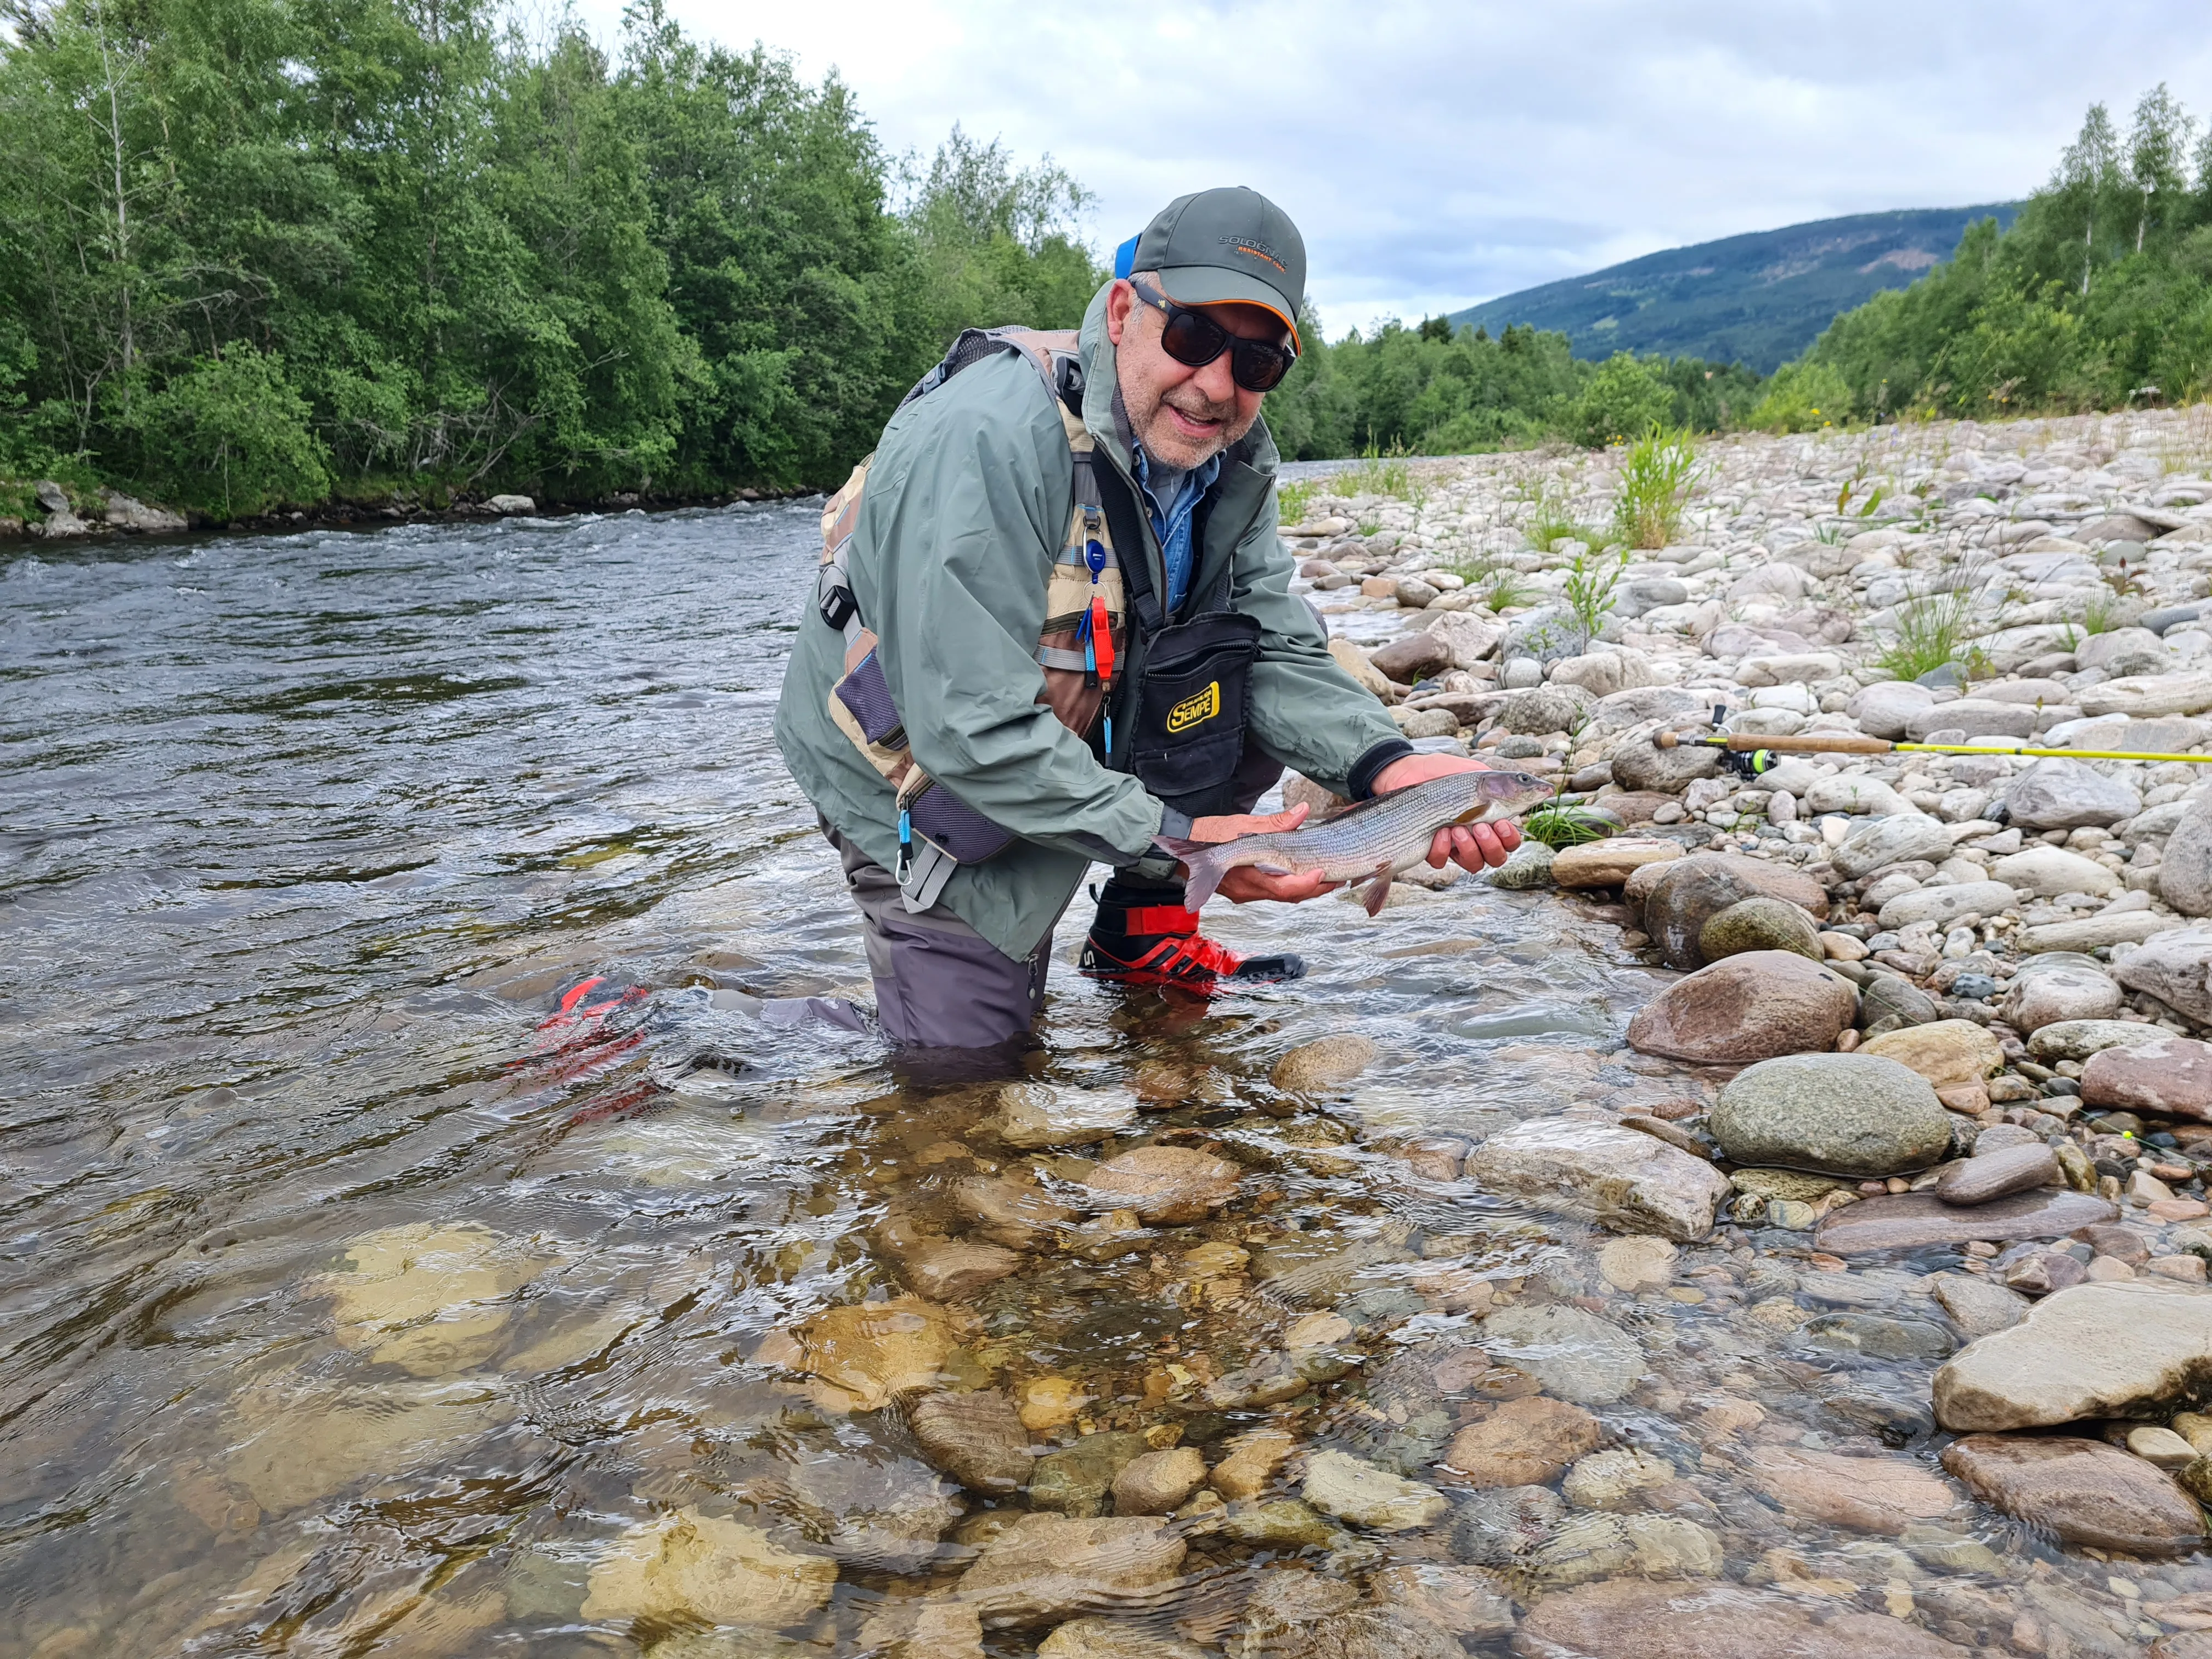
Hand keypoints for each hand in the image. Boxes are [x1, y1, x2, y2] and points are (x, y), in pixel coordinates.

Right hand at [1184, 802, 1341, 903]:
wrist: (1180, 852)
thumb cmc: (1208, 836)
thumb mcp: (1241, 824)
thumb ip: (1275, 823)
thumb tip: (1302, 812)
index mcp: (1247, 875)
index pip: (1284, 888)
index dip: (1307, 884)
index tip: (1324, 873)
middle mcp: (1248, 890)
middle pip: (1289, 896)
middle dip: (1315, 889)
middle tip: (1338, 877)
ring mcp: (1245, 894)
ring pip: (1282, 896)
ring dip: (1304, 889)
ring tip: (1326, 877)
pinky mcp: (1244, 891)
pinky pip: (1272, 893)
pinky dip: (1289, 886)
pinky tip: (1300, 876)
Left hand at [1371, 753, 1522, 871]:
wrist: (1408, 771)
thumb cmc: (1445, 772)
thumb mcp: (1480, 774)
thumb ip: (1508, 785)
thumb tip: (1544, 789)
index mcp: (1491, 819)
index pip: (1511, 841)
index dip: (1511, 838)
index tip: (1502, 822)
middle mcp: (1476, 837)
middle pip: (1497, 858)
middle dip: (1492, 846)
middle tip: (1481, 827)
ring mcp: (1454, 845)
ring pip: (1474, 865)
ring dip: (1469, 849)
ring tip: (1458, 829)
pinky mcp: (1431, 849)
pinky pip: (1441, 862)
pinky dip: (1442, 849)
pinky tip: (1438, 832)